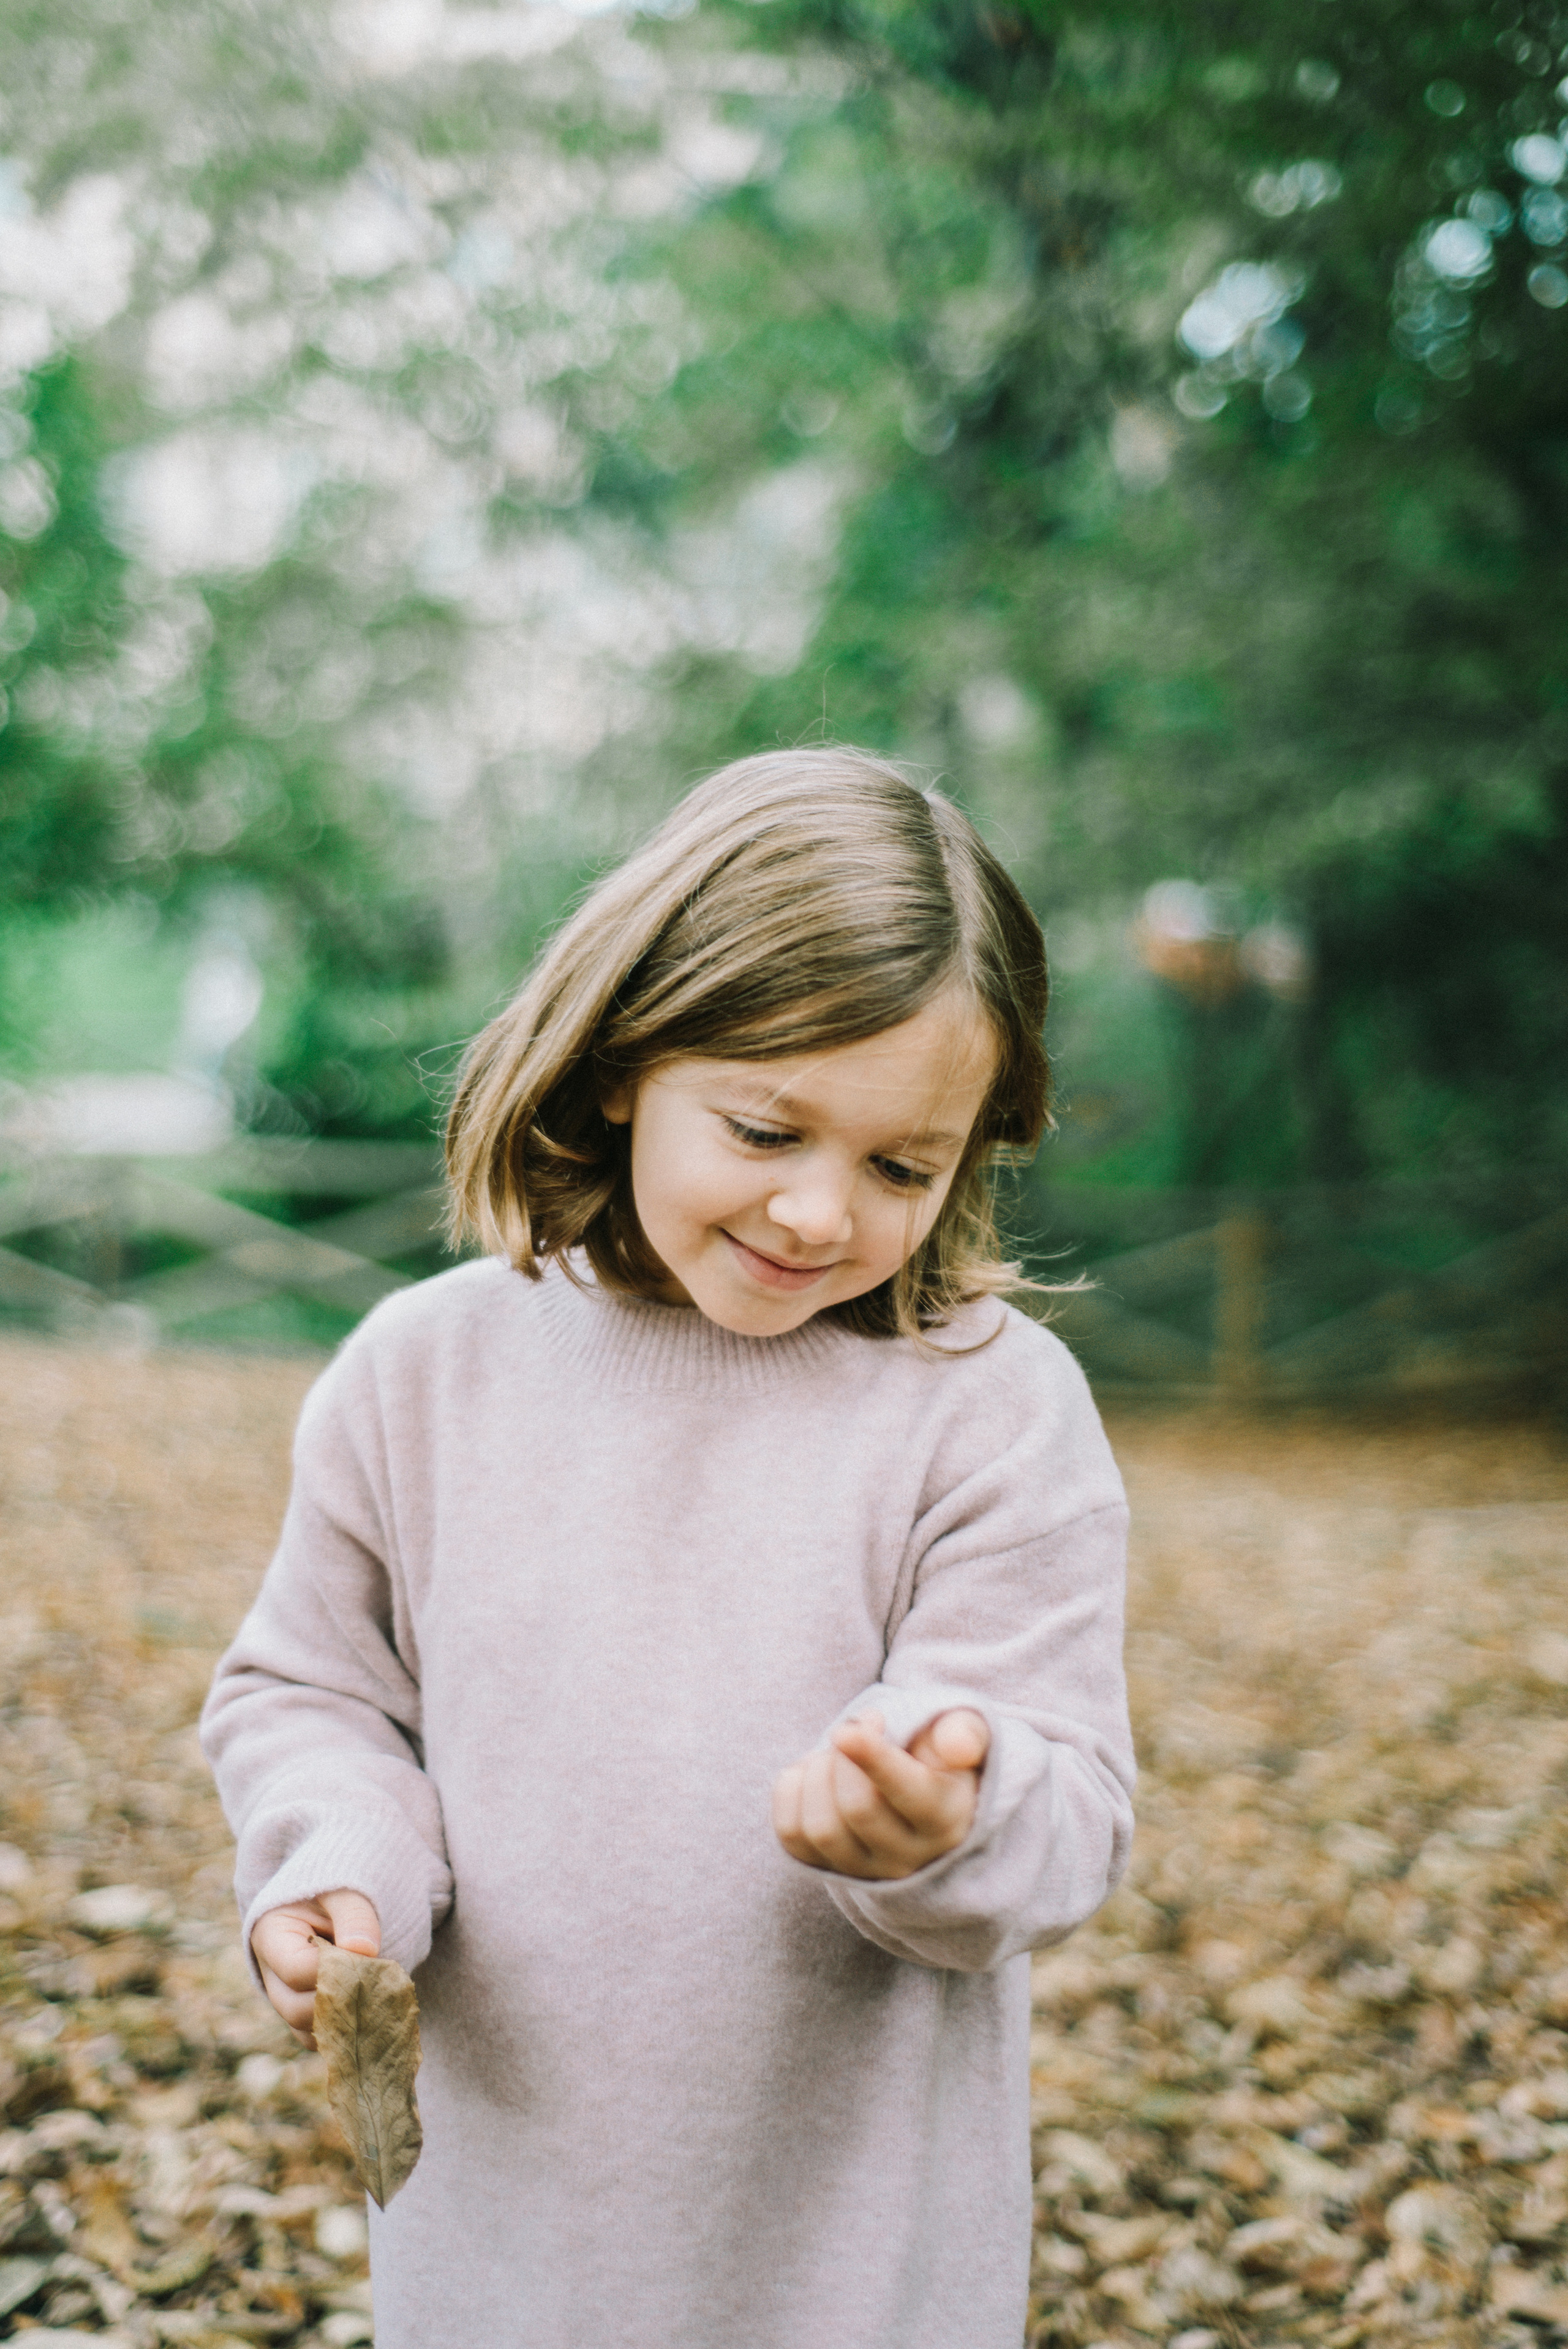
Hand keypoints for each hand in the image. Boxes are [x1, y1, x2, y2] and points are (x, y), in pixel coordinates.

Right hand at [250, 1888, 380, 2046]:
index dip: (335, 1971)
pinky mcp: (306, 2014)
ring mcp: (286, 1999)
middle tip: (379, 1982)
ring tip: (377, 1995)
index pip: (297, 1969)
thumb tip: (364, 1951)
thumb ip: (355, 1914)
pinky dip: (347, 2031)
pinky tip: (373, 2010)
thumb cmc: (339, 1888)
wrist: (337, 1900)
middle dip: (341, 2000)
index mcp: (270, 1935)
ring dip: (346, 2020)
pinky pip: (323, 2037)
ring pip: (310, 2031)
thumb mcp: (345, 1888)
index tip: (369, 1959)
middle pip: (297, 2009)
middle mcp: (270, 1974)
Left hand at [772, 1708, 989, 1880]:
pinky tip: (812, 1772)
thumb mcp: (966, 1737)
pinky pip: (792, 1836)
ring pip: (821, 1828)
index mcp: (945, 1820)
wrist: (924, 1797)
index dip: (872, 1759)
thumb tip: (956, 1747)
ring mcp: (865, 1870)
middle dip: (843, 1758)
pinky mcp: (828, 1868)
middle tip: (851, 1729)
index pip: (906, 1794)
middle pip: (858, 1808)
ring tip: (833, 1753)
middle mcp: (908, 1857)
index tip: (847, 1729)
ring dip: (815, 1774)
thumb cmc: (941, 1757)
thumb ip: (965, 1734)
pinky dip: (791, 1792)